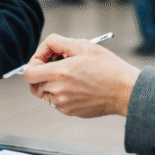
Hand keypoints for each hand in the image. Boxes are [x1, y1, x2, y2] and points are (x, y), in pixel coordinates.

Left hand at [23, 34, 139, 117]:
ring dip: (51, 84)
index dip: (33, 64)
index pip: (28, 73)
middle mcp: (58, 90)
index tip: (43, 60)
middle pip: (34, 84)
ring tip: (71, 75)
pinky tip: (77, 85)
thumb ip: (58, 43)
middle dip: (41, 74)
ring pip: (45, 93)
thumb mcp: (83, 45)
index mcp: (60, 73)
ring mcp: (63, 103)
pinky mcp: (70, 112)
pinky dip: (61, 93)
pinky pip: (57, 102)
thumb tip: (46, 46)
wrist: (125, 91)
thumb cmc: (109, 69)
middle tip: (56, 66)